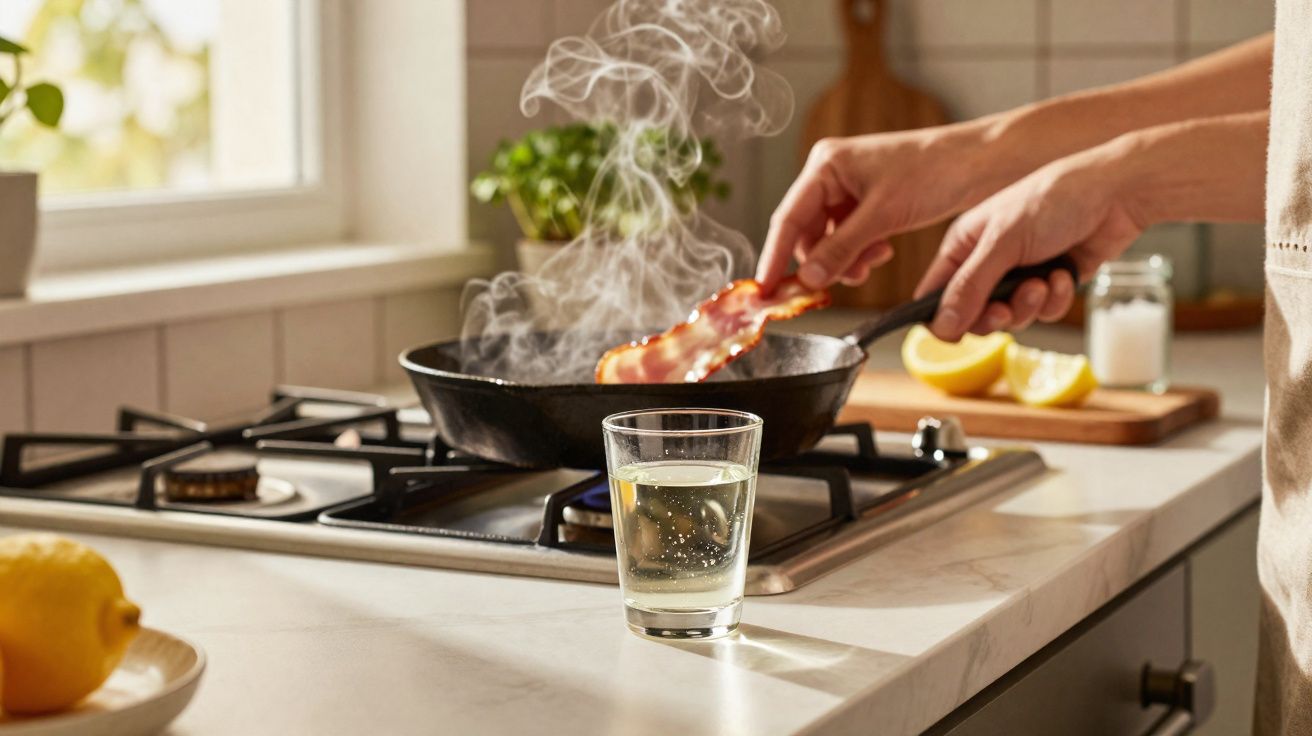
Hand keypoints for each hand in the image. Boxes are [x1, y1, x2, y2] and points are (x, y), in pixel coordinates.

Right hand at [756, 123, 1004, 292]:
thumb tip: (808, 279)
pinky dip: (859, 252)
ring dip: (844, 259)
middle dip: (823, 261)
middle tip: (837, 284)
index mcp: (826, 164)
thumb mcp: (883, 216)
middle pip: (805, 232)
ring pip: (827, 239)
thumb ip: (841, 249)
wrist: (981, 164)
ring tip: (870, 264)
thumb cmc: (935, 172)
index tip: (765, 290)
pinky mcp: (866, 202)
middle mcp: (830, 174)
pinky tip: (881, 252)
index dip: (774, 256)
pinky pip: (847, 237)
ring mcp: (848, 188)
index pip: (788, 218)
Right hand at [915, 142, 1145, 341]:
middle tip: (1006, 310)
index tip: (958, 332)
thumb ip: (970, 286)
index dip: (942, 319)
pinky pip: (1043, 312)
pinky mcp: (1049, 283)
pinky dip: (1054, 299)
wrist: (1115, 194)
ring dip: (1029, 306)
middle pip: (972, 315)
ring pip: (1011, 318)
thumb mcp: (1003, 243)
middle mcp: (986, 262)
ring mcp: (1019, 274)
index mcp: (963, 246)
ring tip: (1043, 282)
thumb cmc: (1054, 201)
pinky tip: (1064, 274)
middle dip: (992, 317)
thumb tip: (941, 326)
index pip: (934, 296)